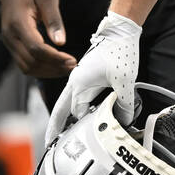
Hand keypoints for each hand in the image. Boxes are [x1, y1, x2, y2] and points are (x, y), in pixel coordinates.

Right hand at [0, 0, 76, 76]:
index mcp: (17, 23)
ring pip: (26, 67)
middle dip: (53, 67)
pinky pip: (24, 63)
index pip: (36, 48)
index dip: (55, 58)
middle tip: (73, 66)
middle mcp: (9, 36)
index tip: (72, 60)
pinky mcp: (12, 45)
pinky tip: (56, 65)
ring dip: (47, 71)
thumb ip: (54, 20)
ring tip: (67, 68)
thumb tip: (61, 42)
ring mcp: (9, 42)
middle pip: (31, 62)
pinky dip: (40, 68)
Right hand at [44, 11, 141, 145]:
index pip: (77, 115)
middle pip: (61, 110)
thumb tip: (124, 121)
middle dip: (56, 127)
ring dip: (65, 117)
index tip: (92, 140)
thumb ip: (124, 103)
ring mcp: (79, 78)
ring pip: (67, 103)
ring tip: (61, 134)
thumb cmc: (120, 50)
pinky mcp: (87, 75)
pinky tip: (82, 114)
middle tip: (49, 144)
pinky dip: (75, 107)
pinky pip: (76, 95)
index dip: (85, 128)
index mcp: (79, 85)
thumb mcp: (125, 80)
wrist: (120, 30)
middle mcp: (75, 83)